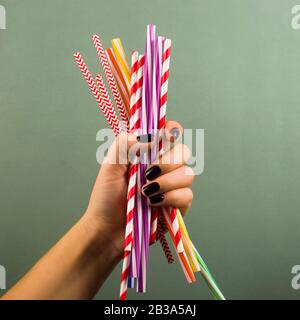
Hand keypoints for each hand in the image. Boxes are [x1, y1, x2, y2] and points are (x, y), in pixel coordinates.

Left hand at [83, 120, 194, 258]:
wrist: (107, 230)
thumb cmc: (105, 198)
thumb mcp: (110, 166)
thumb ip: (125, 144)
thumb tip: (150, 136)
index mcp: (147, 153)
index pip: (169, 133)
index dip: (172, 130)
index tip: (166, 136)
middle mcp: (162, 167)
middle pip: (184, 152)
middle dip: (168, 162)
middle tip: (148, 173)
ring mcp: (171, 186)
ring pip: (188, 174)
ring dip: (167, 182)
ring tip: (146, 192)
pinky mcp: (177, 205)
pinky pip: (187, 196)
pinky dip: (171, 198)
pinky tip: (154, 203)